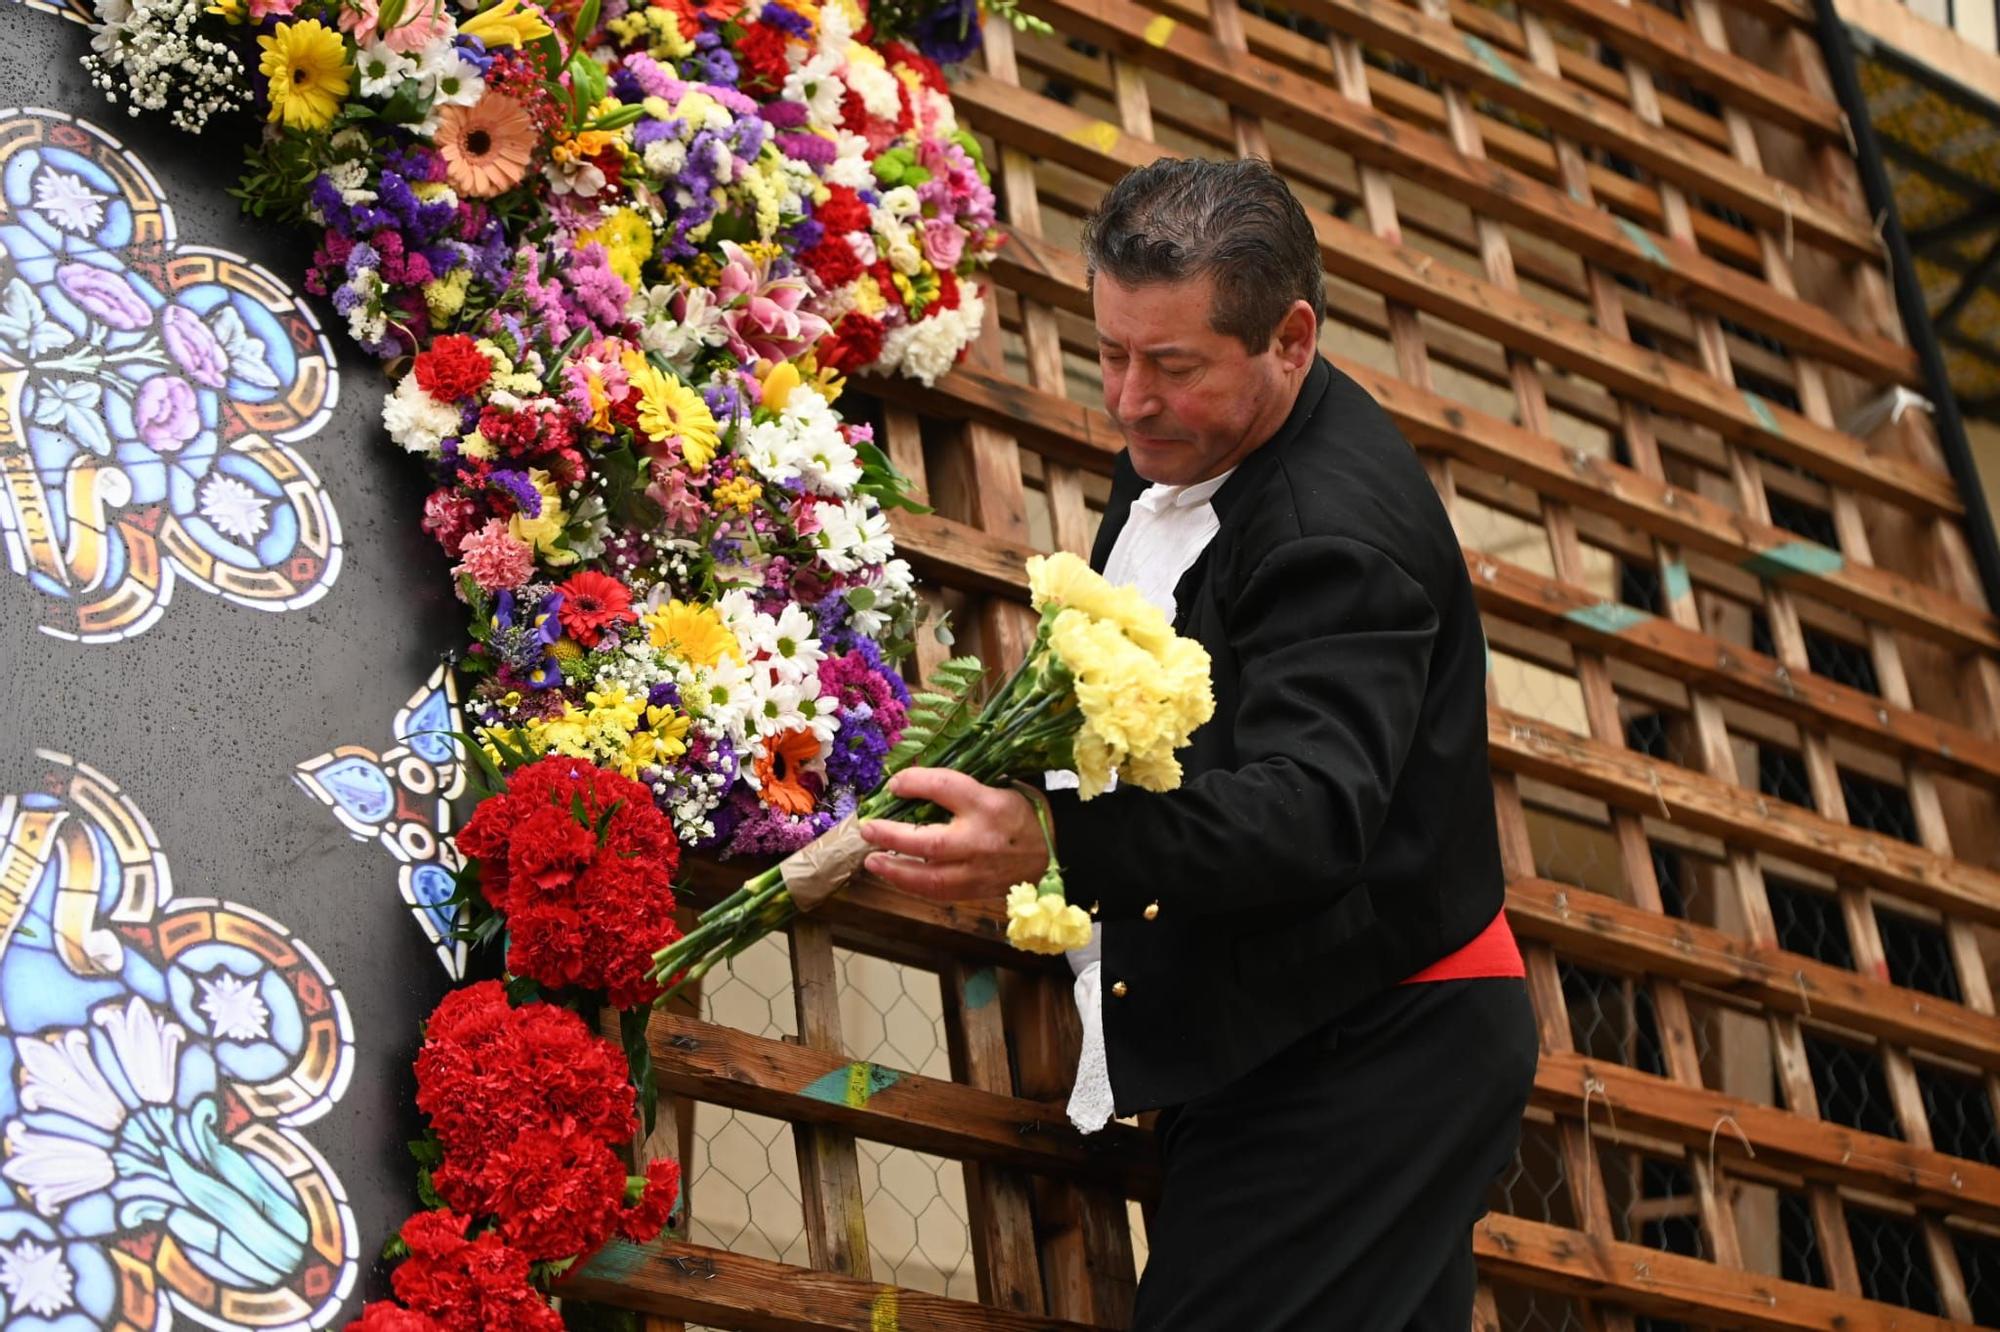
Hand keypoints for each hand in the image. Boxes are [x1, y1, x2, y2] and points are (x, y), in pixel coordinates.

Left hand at [859, 768, 1049, 900]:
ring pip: (930, 879)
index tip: (893, 784)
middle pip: (930, 842)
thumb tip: (909, 785)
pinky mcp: (976, 891)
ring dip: (895, 871)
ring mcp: (978, 870)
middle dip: (892, 836)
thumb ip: (957, 789)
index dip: (915, 782)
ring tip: (872, 860)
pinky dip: (912, 885)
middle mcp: (982, 839)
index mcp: (989, 804)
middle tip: (867, 829)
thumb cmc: (1018, 813)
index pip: (946, 787)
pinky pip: (938, 892)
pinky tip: (896, 875)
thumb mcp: (996, 788)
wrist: (1053, 849)